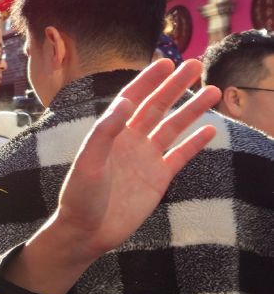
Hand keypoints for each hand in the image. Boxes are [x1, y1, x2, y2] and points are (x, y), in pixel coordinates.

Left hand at [6, 59, 219, 293]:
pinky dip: (195, 143)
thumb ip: (105, 131)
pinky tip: (211, 130)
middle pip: (157, 106)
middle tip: (195, 65)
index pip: (132, 98)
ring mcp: (145, 159)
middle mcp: (129, 141)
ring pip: (173, 127)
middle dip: (175, 86)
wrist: (87, 231)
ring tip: (213, 91)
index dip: (148, 80)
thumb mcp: (88, 161)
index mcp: (110, 133)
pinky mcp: (158, 179)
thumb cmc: (80, 195)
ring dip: (192, 110)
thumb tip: (125, 101)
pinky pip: (180, 156)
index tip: (166, 62)